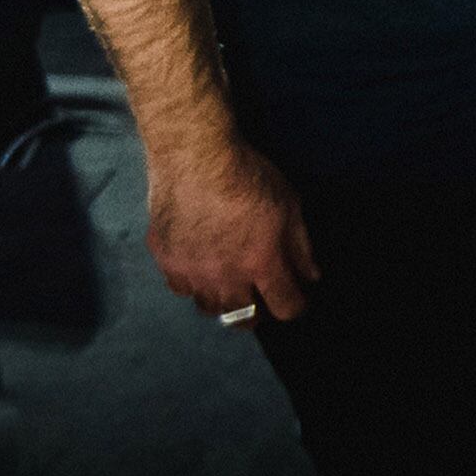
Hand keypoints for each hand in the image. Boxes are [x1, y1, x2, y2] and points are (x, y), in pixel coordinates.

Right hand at [143, 137, 317, 322]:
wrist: (195, 157)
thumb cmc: (247, 175)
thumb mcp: (289, 204)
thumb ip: (300, 246)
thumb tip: (309, 276)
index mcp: (261, 263)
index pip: (285, 306)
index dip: (296, 306)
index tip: (297, 299)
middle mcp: (226, 277)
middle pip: (244, 318)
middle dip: (259, 313)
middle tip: (262, 300)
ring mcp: (192, 272)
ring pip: (209, 308)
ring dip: (224, 303)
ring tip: (231, 289)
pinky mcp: (166, 260)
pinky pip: (181, 288)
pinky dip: (194, 285)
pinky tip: (200, 271)